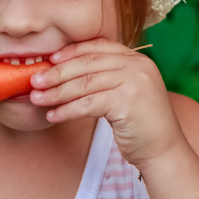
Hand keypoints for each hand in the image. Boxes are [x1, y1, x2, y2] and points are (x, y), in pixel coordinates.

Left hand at [28, 37, 187, 167]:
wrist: (163, 151)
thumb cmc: (140, 125)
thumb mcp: (126, 92)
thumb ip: (106, 78)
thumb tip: (63, 72)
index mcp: (137, 59)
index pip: (99, 46)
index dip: (72, 51)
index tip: (50, 59)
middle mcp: (138, 66)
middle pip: (87, 64)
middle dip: (57, 72)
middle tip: (34, 81)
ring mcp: (134, 82)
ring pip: (84, 84)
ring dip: (56, 92)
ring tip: (36, 99)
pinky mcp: (127, 102)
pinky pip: (87, 103)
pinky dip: (66, 110)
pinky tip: (53, 116)